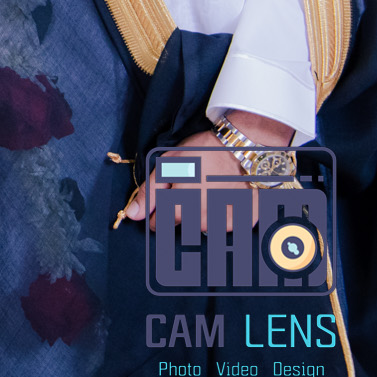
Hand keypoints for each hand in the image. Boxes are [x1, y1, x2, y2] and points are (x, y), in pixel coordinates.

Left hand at [123, 109, 291, 225]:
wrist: (243, 147)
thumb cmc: (202, 152)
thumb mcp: (168, 164)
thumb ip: (149, 193)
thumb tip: (133, 215)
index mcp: (179, 204)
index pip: (158, 225)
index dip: (155, 215)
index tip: (161, 204)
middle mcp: (201, 218)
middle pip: (179, 226)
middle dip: (177, 213)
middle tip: (188, 191)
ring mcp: (223, 221)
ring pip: (201, 229)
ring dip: (199, 216)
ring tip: (206, 192)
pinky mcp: (242, 222)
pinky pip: (223, 228)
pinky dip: (220, 216)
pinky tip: (222, 198)